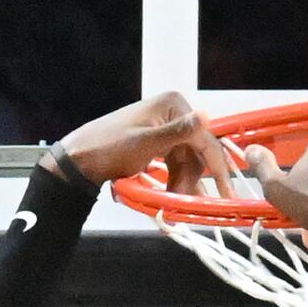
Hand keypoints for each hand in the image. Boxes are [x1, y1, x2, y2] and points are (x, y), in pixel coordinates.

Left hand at [55, 90, 239, 191]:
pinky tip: (170, 195)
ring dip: (182, 182)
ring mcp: (165, 126)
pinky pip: (174, 163)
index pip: (204, 138)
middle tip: (185, 201)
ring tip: (172, 201)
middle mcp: (173, 112)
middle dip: (192, 178)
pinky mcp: (157, 141)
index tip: (226, 191)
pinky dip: (174, 180)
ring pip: (186, 160)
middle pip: (196, 151)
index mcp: (173, 105)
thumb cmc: (108, 148)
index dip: (218, 167)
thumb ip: (178, 133)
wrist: (80, 159)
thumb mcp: (146, 143)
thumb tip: (205, 116)